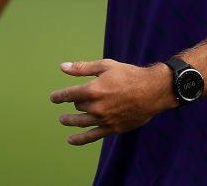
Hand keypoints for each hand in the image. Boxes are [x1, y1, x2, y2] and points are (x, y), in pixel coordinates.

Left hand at [49, 58, 175, 144]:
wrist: (153, 91)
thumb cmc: (129, 75)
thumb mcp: (106, 66)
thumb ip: (83, 68)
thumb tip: (63, 67)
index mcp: (93, 90)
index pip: (68, 95)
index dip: (59, 96)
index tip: (54, 98)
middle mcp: (96, 107)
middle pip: (77, 107)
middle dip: (75, 103)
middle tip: (74, 100)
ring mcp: (103, 120)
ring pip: (80, 122)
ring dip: (69, 121)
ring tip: (63, 120)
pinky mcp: (111, 129)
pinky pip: (91, 137)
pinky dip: (79, 140)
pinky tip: (70, 140)